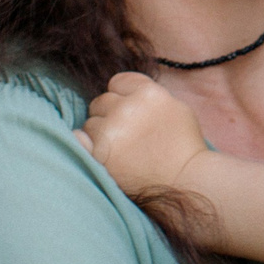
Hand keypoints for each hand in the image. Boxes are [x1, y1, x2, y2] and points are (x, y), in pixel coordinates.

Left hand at [79, 72, 209, 194]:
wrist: (184, 181)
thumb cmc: (183, 146)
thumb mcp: (177, 108)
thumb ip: (149, 94)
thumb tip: (123, 91)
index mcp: (148, 93)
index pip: (118, 82)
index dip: (124, 96)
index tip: (132, 111)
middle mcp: (126, 108)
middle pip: (102, 101)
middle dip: (111, 113)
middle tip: (127, 133)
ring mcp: (110, 131)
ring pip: (90, 121)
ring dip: (100, 131)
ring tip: (121, 148)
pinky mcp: (99, 153)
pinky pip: (79, 138)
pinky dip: (84, 141)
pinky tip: (96, 148)